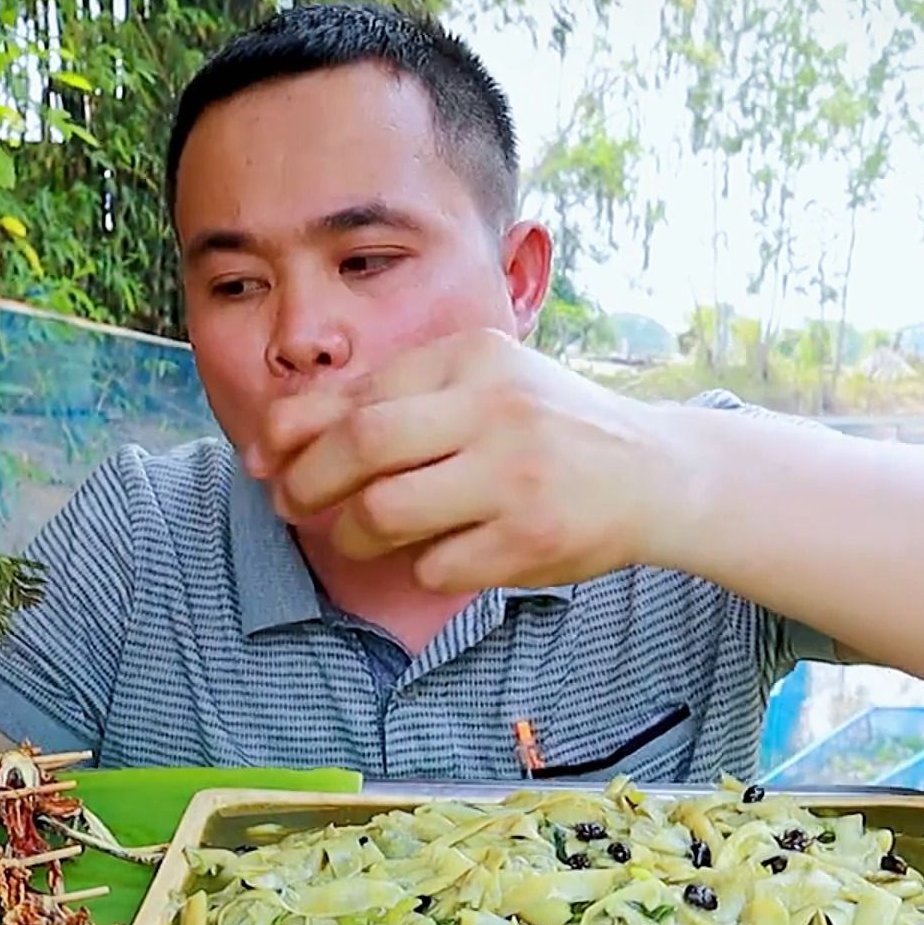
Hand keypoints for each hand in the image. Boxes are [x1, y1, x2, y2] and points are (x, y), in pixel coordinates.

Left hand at [246, 329, 668, 591]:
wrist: (656, 473)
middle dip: (305, 482)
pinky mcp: (532, 539)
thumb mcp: (481, 387)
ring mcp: (516, 476)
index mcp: (475, 358)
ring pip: (386, 512)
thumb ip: (394, 400)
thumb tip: (278, 436)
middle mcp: (495, 408)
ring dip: (352, 535)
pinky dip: (421, 566)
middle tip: (288, 504)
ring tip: (356, 537)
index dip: (295, 430)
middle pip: (360, 446)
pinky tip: (442, 553)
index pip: (360, 394)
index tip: (268, 459)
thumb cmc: (547, 427)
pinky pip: (435, 566)